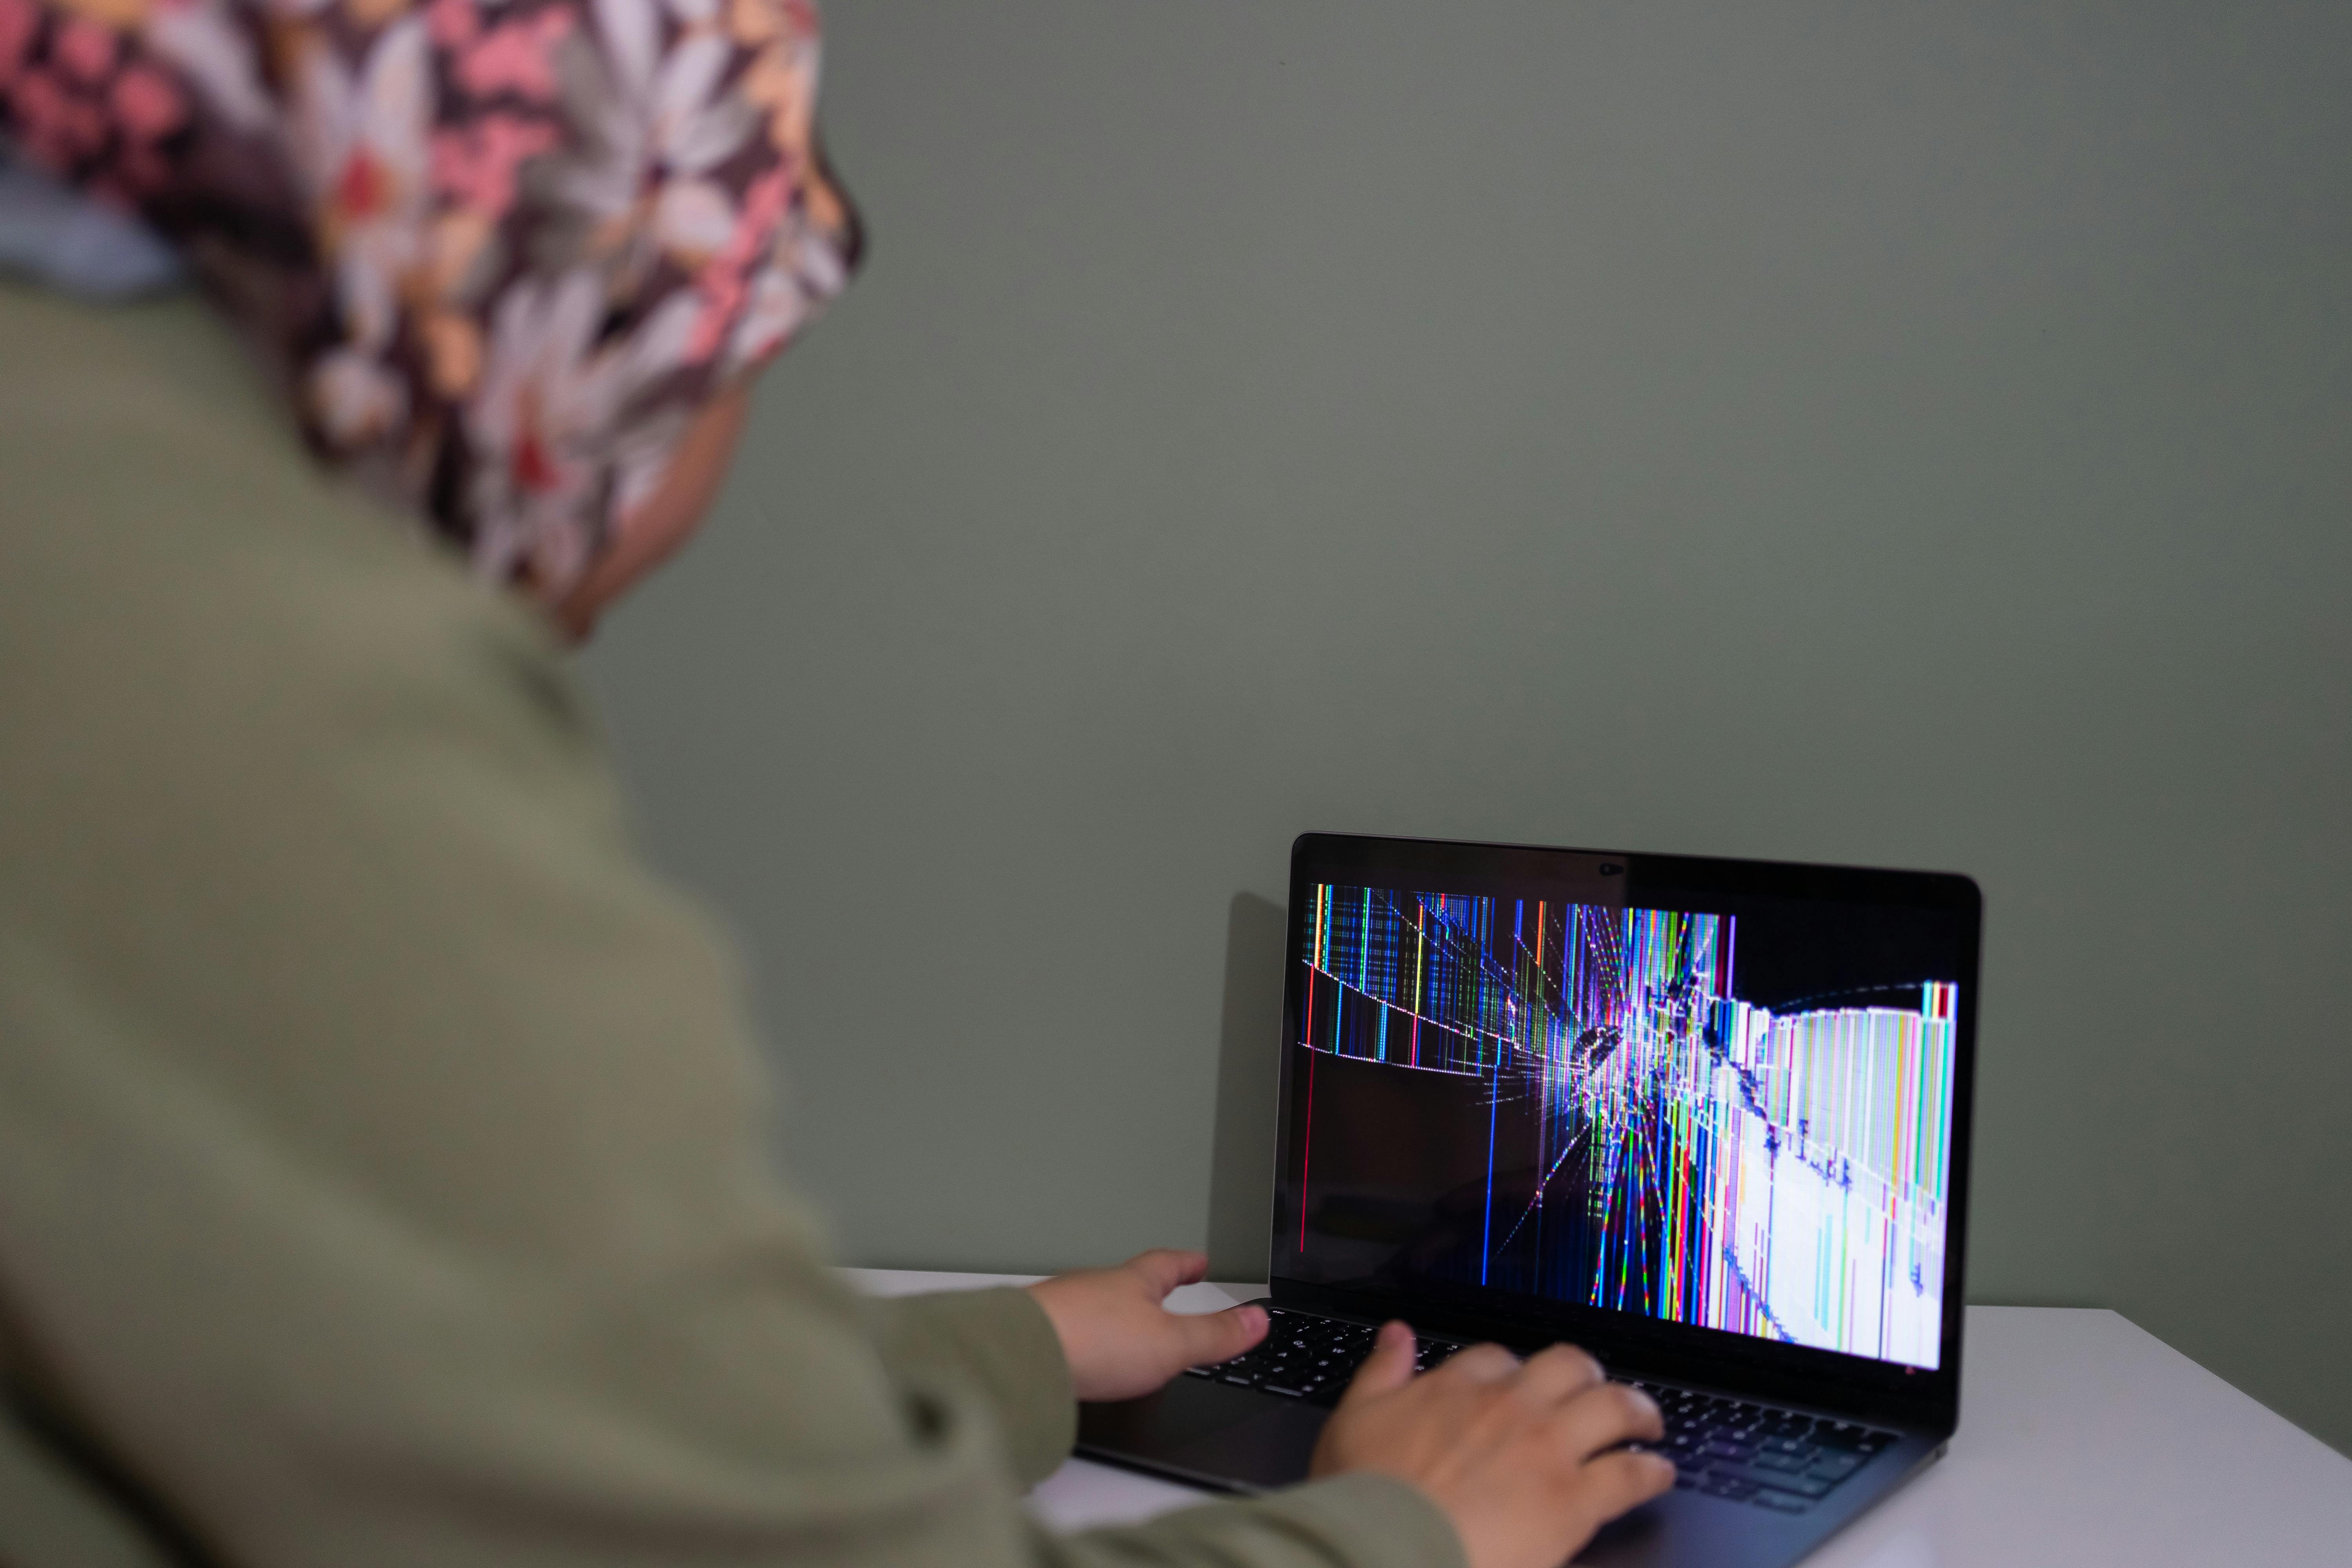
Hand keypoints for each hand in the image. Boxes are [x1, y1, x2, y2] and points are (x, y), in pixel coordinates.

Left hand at [1027, 1249, 1267, 1401]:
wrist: (1021, 1355)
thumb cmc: (1092, 1341)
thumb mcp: (1171, 1343)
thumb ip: (1214, 1335)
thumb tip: (1258, 1320)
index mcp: (1133, 1282)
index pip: (1168, 1263)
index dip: (1188, 1263)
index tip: (1200, 1260)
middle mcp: (1094, 1287)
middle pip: (1128, 1280)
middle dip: (1149, 1285)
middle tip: (1166, 1287)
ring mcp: (1062, 1309)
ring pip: (1095, 1303)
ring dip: (1114, 1311)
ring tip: (1126, 1324)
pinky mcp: (1037, 1335)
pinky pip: (1069, 1329)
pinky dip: (1085, 1337)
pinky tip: (1084, 1356)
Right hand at [1311, 1321, 1672, 1567]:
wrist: (1387, 1549)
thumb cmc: (1365, 1496)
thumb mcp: (1353, 1419)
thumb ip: (1380, 1371)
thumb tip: (1395, 1334)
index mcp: (1458, 1388)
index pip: (1499, 1358)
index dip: (1514, 1370)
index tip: (1519, 1384)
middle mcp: (1510, 1408)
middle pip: (1569, 1367)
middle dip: (1588, 1375)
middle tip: (1597, 1390)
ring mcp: (1548, 1451)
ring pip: (1613, 1407)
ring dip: (1638, 1411)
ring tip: (1649, 1423)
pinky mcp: (1574, 1501)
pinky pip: (1630, 1474)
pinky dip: (1651, 1471)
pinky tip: (1659, 1474)